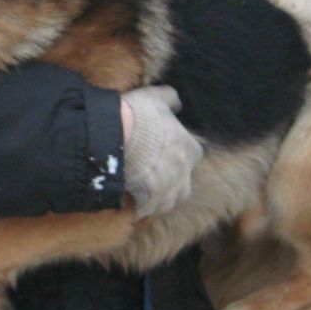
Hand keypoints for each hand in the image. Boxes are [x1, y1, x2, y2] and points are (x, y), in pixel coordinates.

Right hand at [122, 85, 202, 218]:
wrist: (117, 136)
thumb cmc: (139, 115)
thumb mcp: (156, 97)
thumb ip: (171, 98)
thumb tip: (177, 103)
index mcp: (189, 149)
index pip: (194, 154)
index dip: (180, 154)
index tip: (166, 152)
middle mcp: (183, 173)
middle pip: (185, 186)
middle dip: (173, 184)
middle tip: (156, 177)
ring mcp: (167, 191)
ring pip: (170, 203)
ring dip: (161, 200)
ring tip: (147, 195)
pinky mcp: (149, 203)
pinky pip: (147, 212)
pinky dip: (142, 209)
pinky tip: (132, 203)